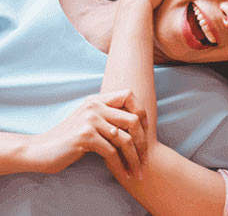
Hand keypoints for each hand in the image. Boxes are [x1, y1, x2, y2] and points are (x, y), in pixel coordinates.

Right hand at [32, 89, 147, 177]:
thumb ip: (108, 118)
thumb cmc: (68, 139)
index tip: (145, 131)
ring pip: (125, 138)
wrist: (39, 150)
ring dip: (134, 158)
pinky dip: (120, 165)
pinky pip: (111, 152)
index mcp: (97, 100)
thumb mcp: (89, 122)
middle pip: (133, 120)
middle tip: (145, 159)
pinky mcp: (85, 136)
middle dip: (143, 142)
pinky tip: (124, 174)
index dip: (142, 112)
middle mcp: (94, 106)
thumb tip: (138, 125)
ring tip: (138, 171)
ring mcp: (90, 120)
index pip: (129, 95)